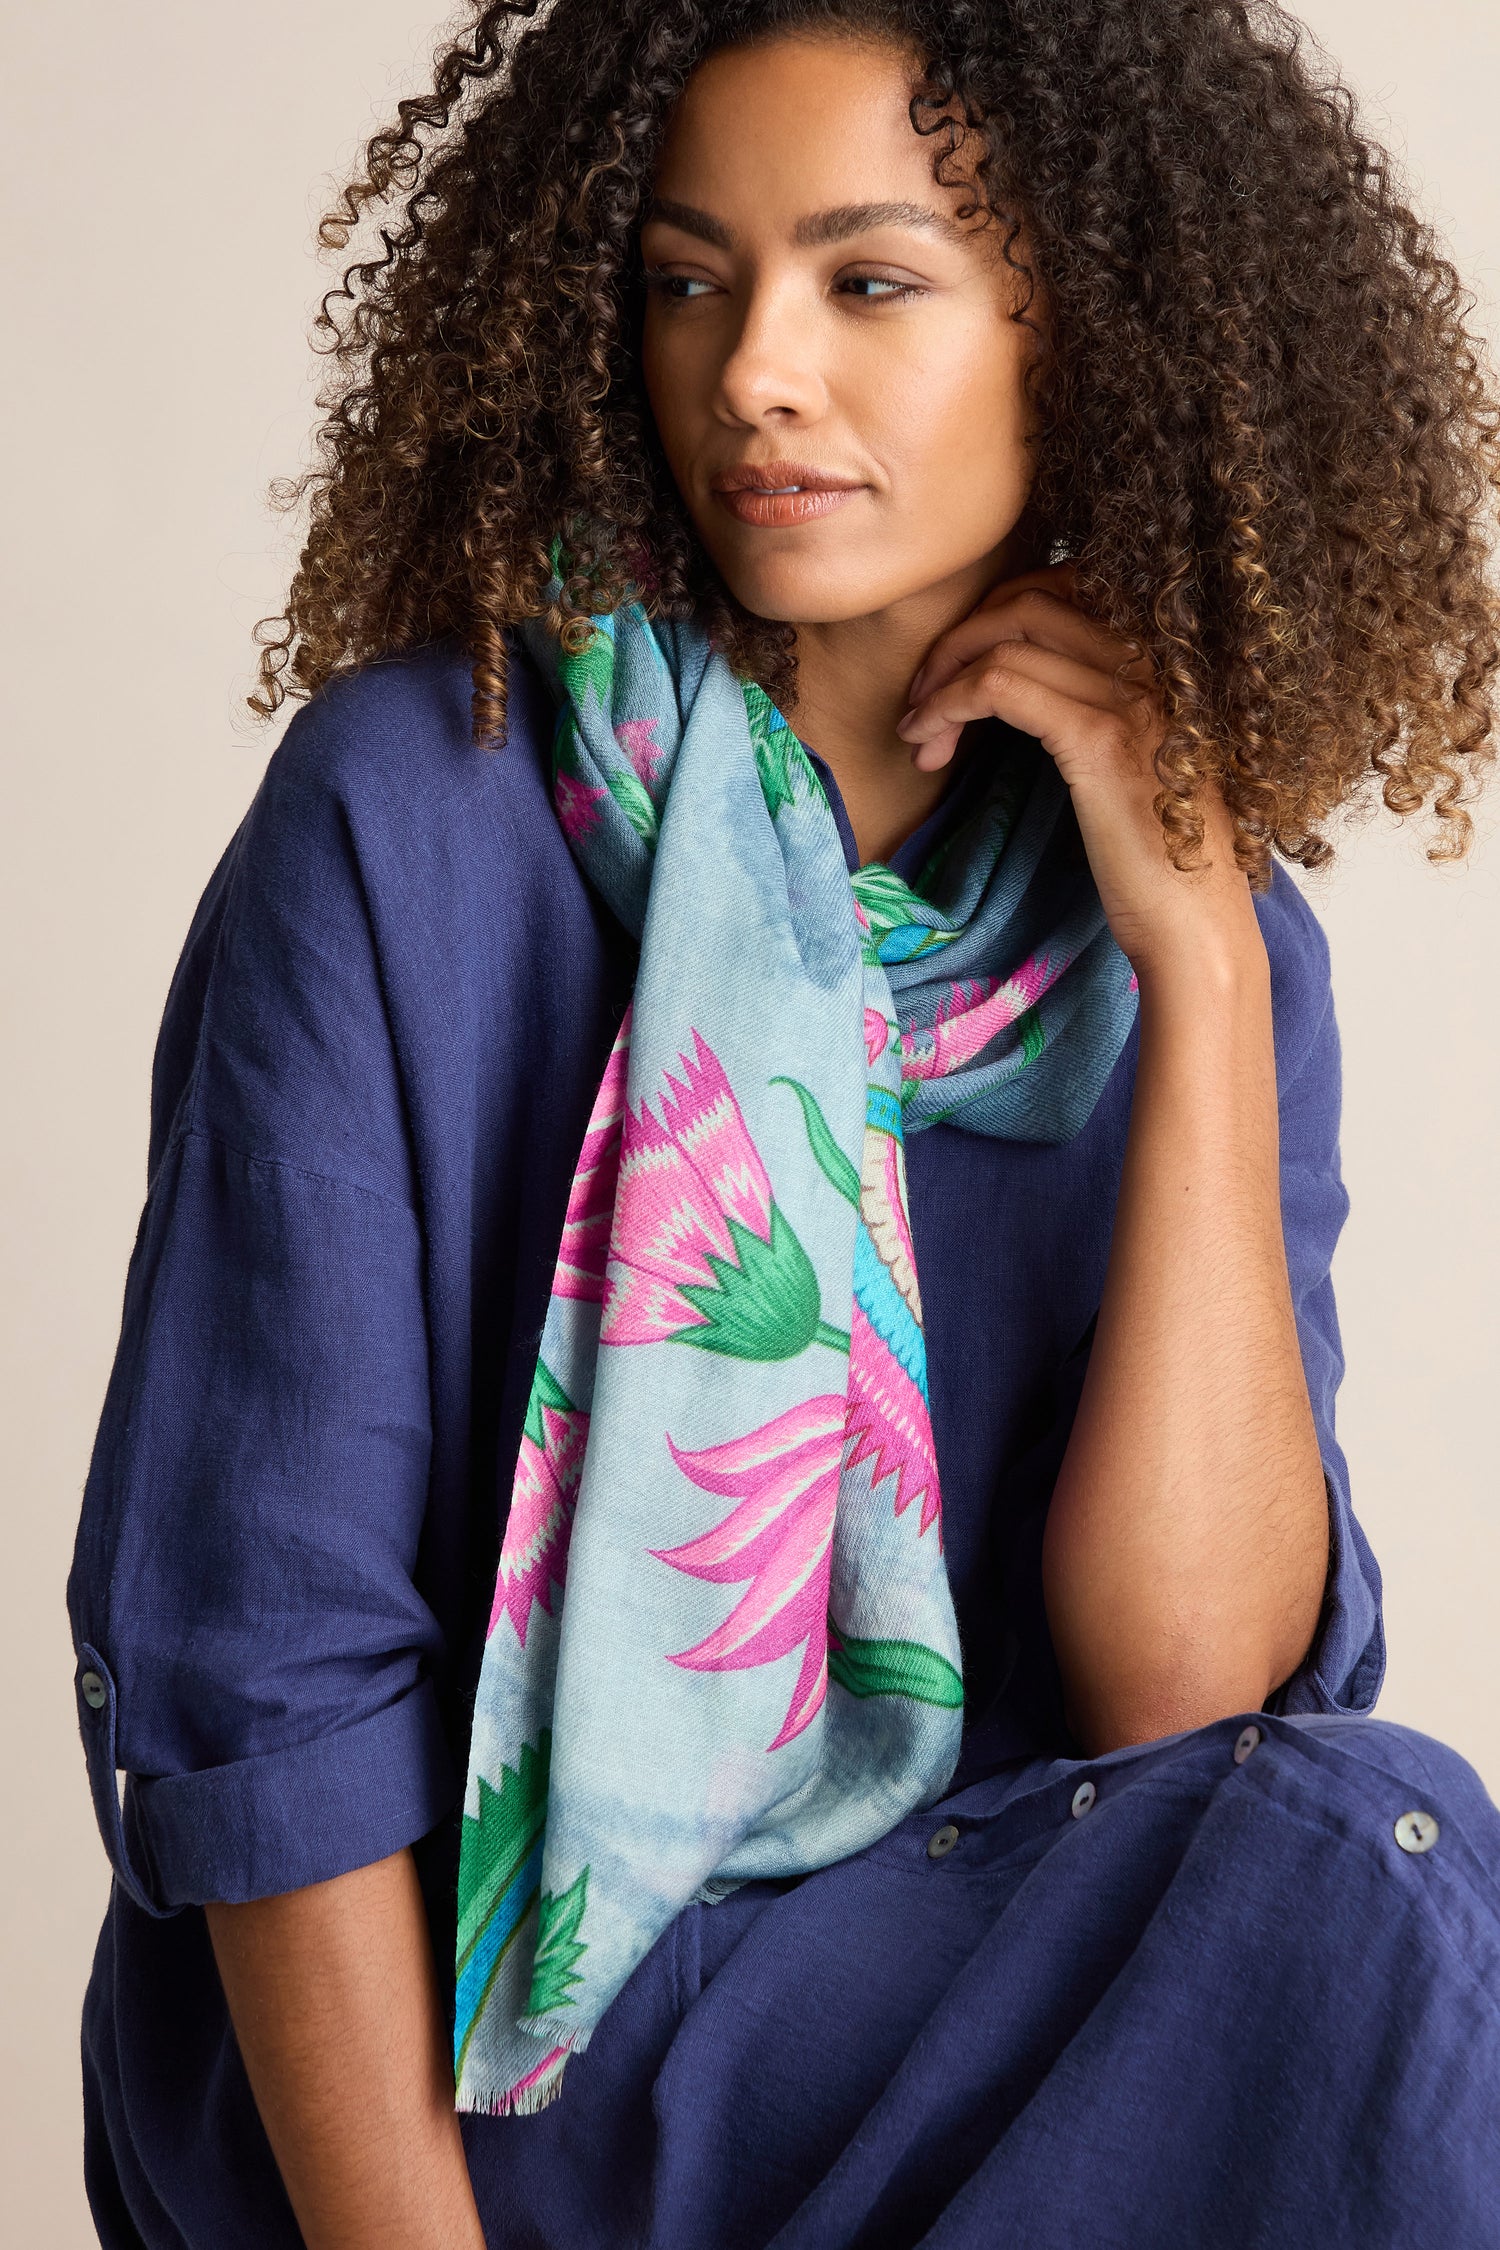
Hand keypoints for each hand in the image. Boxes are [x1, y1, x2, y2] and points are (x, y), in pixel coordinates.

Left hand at [897, 566, 1259, 980]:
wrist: (1196, 931)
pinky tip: (928, 743)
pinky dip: (948, 705)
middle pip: (1031, 600)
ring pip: (1007, 638)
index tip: (957, 674)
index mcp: (1164, 664)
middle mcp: (1155, 664)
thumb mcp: (1131, 769)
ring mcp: (1131, 697)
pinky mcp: (1099, 740)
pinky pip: (999, 686)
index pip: (1067, 589)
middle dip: (959, 639)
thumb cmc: (1159, 866)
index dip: (996, 619)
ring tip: (918, 730)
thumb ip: (1096, 716)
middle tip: (922, 696)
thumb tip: (1023, 692)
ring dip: (942, 677)